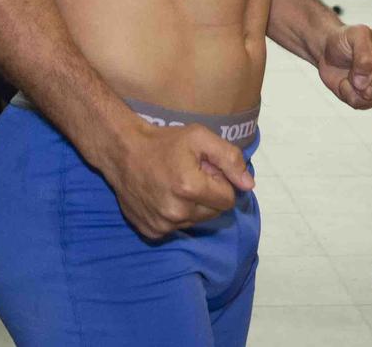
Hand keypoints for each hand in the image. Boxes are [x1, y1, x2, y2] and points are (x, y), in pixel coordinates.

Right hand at [104, 120, 252, 239]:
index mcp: (190, 188)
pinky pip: (176, 228)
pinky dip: (175, 215)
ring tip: (176, 184)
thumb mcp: (200, 137)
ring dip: (192, 206)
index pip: (228, 199)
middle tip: (191, 175)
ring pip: (196, 221)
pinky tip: (163, 196)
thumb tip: (248, 185)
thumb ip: (229, 158)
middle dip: (208, 195)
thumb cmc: (164, 142)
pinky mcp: (151, 232)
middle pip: (213, 213)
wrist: (123, 152)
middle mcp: (176, 212)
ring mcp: (162, 225)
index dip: (220, 182)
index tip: (206, 170)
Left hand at [318, 23, 371, 108]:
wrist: (329, 53)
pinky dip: (348, 93)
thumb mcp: (355, 34)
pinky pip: (362, 104)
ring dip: (355, 84)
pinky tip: (348, 82)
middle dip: (364, 73)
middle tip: (356, 61)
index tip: (369, 48)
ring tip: (352, 71)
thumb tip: (364, 82)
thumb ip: (364, 52)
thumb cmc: (346, 40)